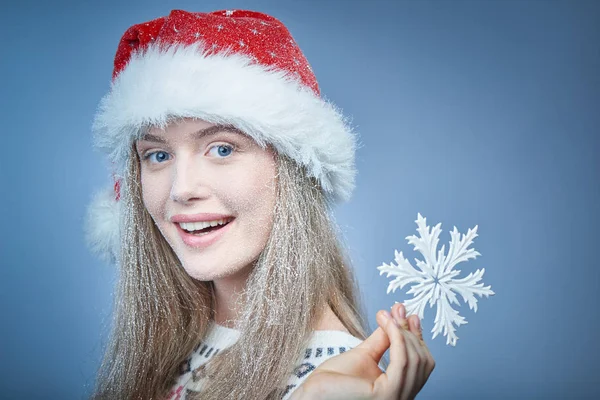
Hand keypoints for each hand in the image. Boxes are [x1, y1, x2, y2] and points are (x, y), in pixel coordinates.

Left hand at [289, 303, 434, 399]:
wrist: (314, 392)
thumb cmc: (333, 381)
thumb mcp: (365, 354)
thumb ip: (383, 341)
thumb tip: (396, 321)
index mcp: (398, 390)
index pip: (420, 363)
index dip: (417, 337)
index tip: (410, 314)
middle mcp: (402, 397)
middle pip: (422, 361)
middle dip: (410, 331)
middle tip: (398, 310)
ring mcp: (396, 398)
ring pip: (415, 359)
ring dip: (402, 332)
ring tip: (388, 316)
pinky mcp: (387, 395)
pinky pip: (401, 361)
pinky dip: (397, 338)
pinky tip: (388, 324)